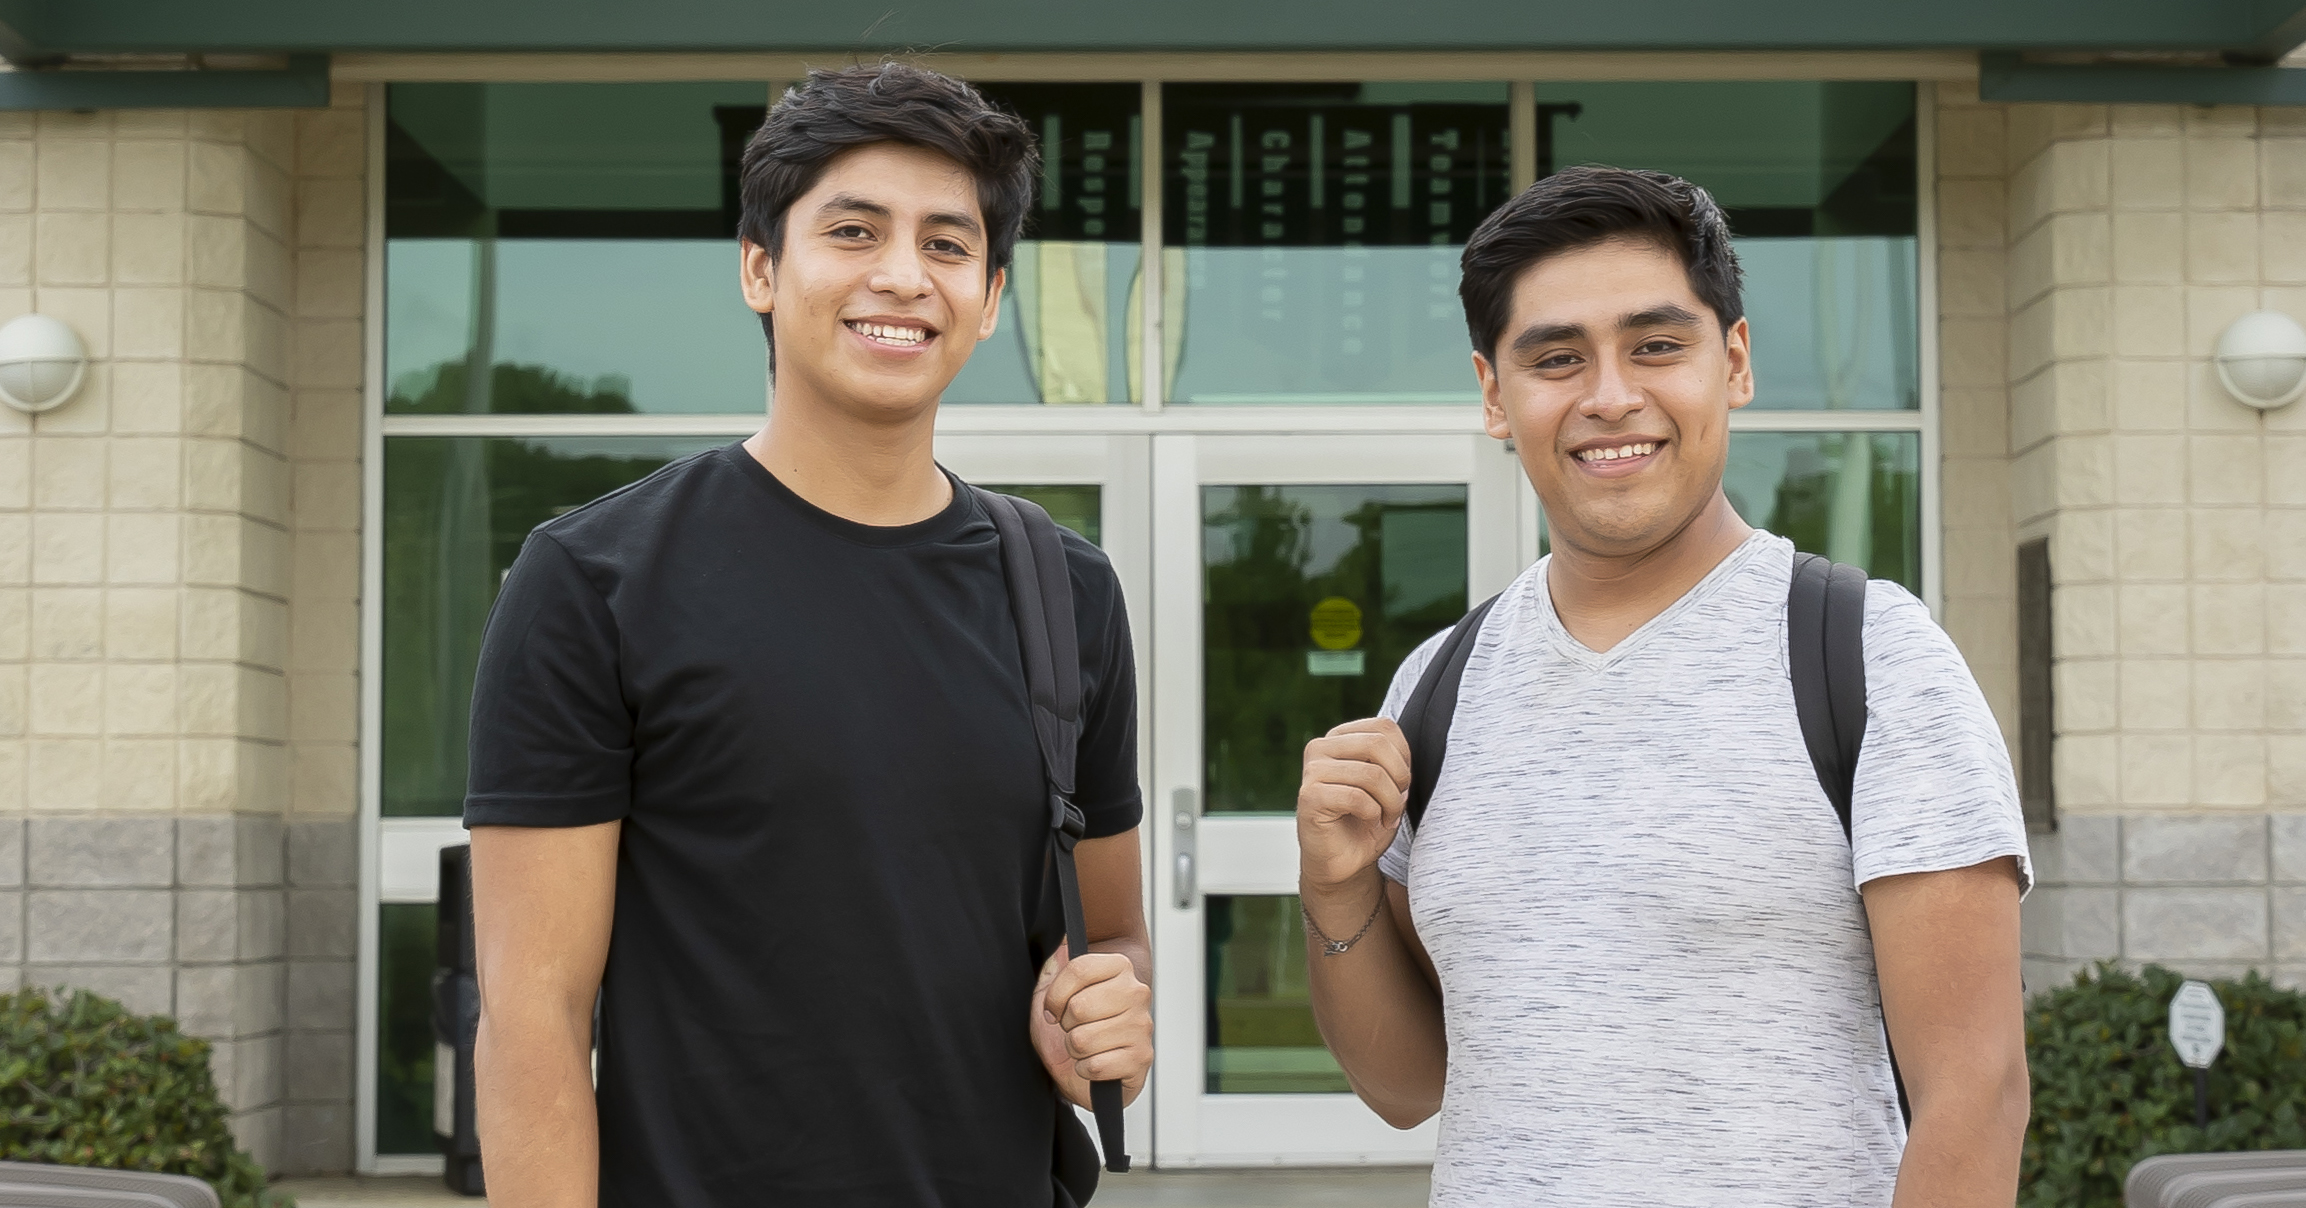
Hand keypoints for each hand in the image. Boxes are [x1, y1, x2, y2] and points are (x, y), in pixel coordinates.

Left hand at [1030, 949, 1151, 1108]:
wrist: (1086, 1065)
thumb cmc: (1073, 1025)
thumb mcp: (1053, 989)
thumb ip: (1056, 963)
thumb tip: (1062, 943)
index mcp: (1120, 967)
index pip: (1077, 969)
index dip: (1055, 995)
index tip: (1055, 1008)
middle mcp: (1137, 993)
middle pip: (1078, 1007)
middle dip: (1066, 1025)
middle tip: (1074, 1027)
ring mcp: (1142, 1027)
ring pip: (1083, 1039)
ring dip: (1074, 1049)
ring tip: (1085, 1046)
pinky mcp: (1141, 1059)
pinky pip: (1096, 1066)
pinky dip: (1086, 1069)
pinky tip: (1095, 1062)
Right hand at [1297, 717, 1411, 893]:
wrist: (1343, 861)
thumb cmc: (1367, 821)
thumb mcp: (1388, 784)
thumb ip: (1394, 760)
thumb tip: (1405, 754)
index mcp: (1339, 738)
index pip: (1384, 727)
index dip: (1405, 757)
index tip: (1401, 784)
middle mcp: (1320, 748)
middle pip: (1378, 744)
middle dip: (1400, 777)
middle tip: (1398, 802)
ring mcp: (1312, 771)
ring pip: (1371, 774)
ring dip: (1390, 802)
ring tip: (1388, 817)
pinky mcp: (1310, 797)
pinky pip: (1357, 797)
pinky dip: (1374, 813)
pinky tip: (1371, 822)